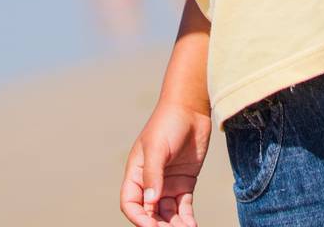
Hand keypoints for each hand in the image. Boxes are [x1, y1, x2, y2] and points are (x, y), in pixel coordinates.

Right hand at [120, 98, 211, 224]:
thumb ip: (153, 175)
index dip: (138, 217)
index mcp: (136, 172)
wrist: (191, 108)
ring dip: (174, 226)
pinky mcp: (185, 183)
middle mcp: (150, 181)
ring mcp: (168, 183)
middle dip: (158, 225)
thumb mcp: (157, 147)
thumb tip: (150, 202)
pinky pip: (183, 208)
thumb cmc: (168, 122)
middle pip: (150, 213)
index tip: (151, 225)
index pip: (131, 203)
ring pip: (168, 214)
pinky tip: (192, 226)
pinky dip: (187, 219)